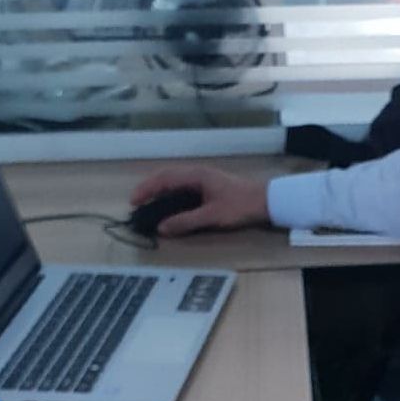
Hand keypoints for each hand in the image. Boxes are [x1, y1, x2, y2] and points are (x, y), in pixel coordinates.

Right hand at [128, 164, 269, 235]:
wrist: (266, 201)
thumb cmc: (240, 206)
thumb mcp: (212, 216)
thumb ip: (186, 221)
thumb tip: (161, 228)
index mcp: (196, 175)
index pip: (164, 178)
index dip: (146, 189)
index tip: (133, 202)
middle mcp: (197, 173)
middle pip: (167, 176)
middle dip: (149, 188)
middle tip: (136, 203)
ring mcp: (203, 178)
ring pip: (174, 180)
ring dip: (160, 190)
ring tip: (148, 204)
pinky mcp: (209, 186)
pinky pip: (183, 186)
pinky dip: (171, 193)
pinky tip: (169, 205)